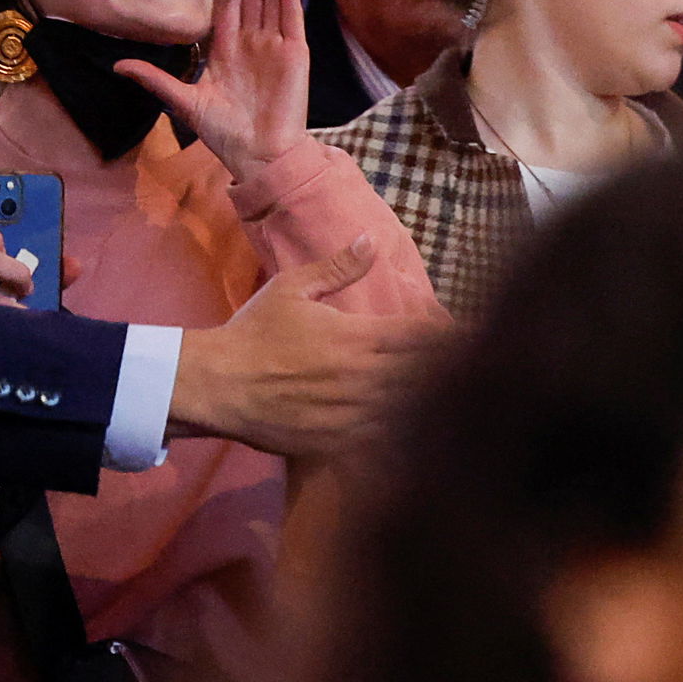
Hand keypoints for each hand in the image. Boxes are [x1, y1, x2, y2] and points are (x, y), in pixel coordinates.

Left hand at [116, 0, 308, 182]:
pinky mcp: (294, 54)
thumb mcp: (184, 102)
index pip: (224, 1)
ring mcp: (274, 44)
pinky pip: (290, 16)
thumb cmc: (225, 133)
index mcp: (226, 49)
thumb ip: (155, 80)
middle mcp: (252, 41)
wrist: (258, 155)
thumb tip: (118, 66)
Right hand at [165, 236, 452, 458]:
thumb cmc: (253, 332)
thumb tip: (371, 239)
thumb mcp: (291, 288)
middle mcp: (363, 377)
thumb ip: (337, 267)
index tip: (463, 333)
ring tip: (445, 396)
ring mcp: (354, 414)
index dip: (449, 334)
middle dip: (447, 369)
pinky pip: (386, 440)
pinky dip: (403, 431)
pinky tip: (412, 427)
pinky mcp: (340, 442)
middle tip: (464, 365)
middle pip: (427, 376)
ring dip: (429, 401)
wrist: (217, 385)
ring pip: (412, 411)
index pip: (423, 336)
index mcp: (357, 337)